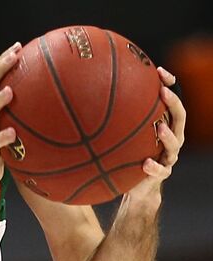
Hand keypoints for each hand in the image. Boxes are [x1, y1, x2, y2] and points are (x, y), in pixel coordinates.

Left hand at [124, 66, 183, 205]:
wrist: (135, 189)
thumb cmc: (126, 157)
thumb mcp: (118, 137)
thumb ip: (111, 120)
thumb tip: (81, 98)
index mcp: (162, 125)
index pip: (170, 102)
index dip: (169, 85)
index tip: (159, 71)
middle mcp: (170, 138)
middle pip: (179, 118)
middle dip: (173, 103)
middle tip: (164, 92)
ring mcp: (168, 156)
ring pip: (175, 143)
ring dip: (169, 136)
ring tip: (160, 129)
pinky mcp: (161, 173)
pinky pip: (161, 171)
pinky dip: (154, 167)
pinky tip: (146, 164)